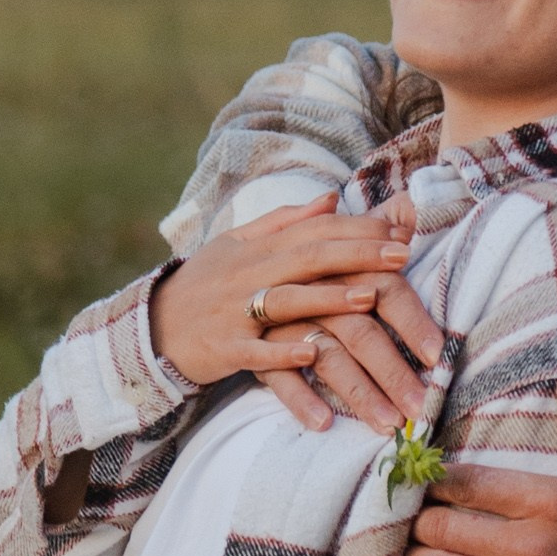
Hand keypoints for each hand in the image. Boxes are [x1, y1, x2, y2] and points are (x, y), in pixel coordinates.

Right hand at [149, 198, 437, 435]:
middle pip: (310, 257)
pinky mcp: (224, 348)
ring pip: (287, 299)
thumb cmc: (207, 283)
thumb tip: (333, 198)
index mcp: (259, 247)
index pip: (316, 230)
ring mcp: (236, 310)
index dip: (358, 229)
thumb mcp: (239, 243)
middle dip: (358, 255)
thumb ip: (287, 221)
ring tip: (370, 299)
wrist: (153, 326)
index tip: (401, 233)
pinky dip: (282, 355)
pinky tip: (311, 357)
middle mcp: (250, 273)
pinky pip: (256, 352)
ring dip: (329, 298)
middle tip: (402, 258)